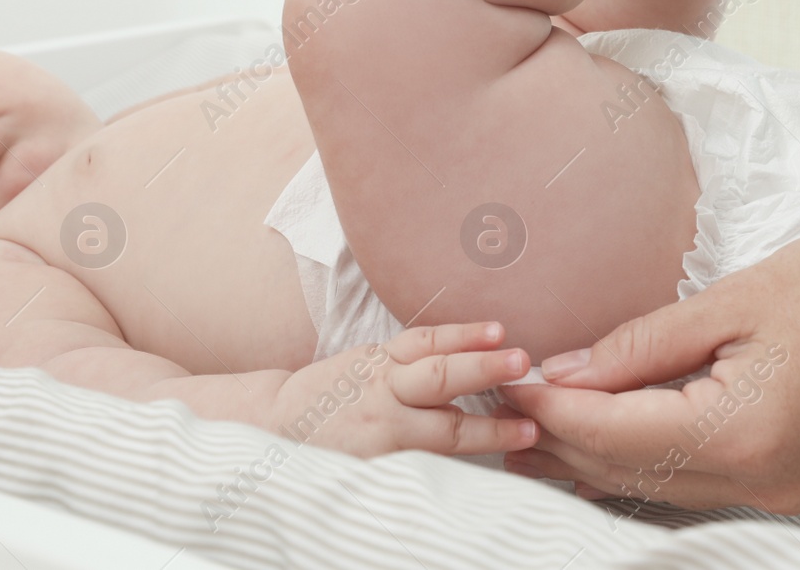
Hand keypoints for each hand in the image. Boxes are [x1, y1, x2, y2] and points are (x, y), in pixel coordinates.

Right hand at [269, 322, 538, 457]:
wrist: (272, 428)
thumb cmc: (333, 394)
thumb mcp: (367, 364)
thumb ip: (411, 362)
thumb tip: (475, 355)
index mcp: (381, 361)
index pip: (428, 341)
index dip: (466, 334)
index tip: (501, 331)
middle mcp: (383, 392)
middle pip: (440, 377)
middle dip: (484, 368)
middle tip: (523, 363)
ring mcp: (383, 433)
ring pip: (442, 429)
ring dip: (488, 429)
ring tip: (527, 429)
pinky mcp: (379, 466)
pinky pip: (425, 465)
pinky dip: (458, 467)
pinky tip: (490, 468)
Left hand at [500, 198, 799, 511]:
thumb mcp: (736, 298)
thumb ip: (643, 344)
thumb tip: (567, 372)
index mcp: (748, 435)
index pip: (614, 434)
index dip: (550, 407)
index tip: (504, 375)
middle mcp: (767, 484)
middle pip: (632, 473)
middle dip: (562, 437)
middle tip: (504, 396)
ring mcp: (789, 492)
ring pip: (663, 486)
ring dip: (601, 452)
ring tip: (540, 417)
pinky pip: (704, 481)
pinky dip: (653, 456)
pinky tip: (615, 426)